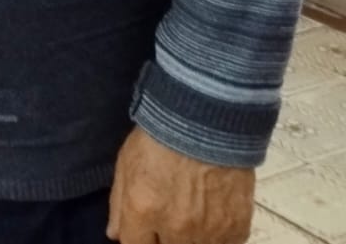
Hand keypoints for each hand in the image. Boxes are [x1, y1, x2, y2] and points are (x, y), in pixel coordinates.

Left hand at [106, 126, 254, 243]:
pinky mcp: (236, 229)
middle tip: (169, 216)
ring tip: (191, 215)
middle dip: (163, 238)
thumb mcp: (127, 163)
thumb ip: (119, 203)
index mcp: (143, 210)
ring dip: (191, 239)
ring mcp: (208, 232)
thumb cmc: (161, 137)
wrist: (208, 121)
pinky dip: (217, 237)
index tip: (143, 229)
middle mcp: (175, 229)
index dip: (137, 237)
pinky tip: (212, 217)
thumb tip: (115, 234)